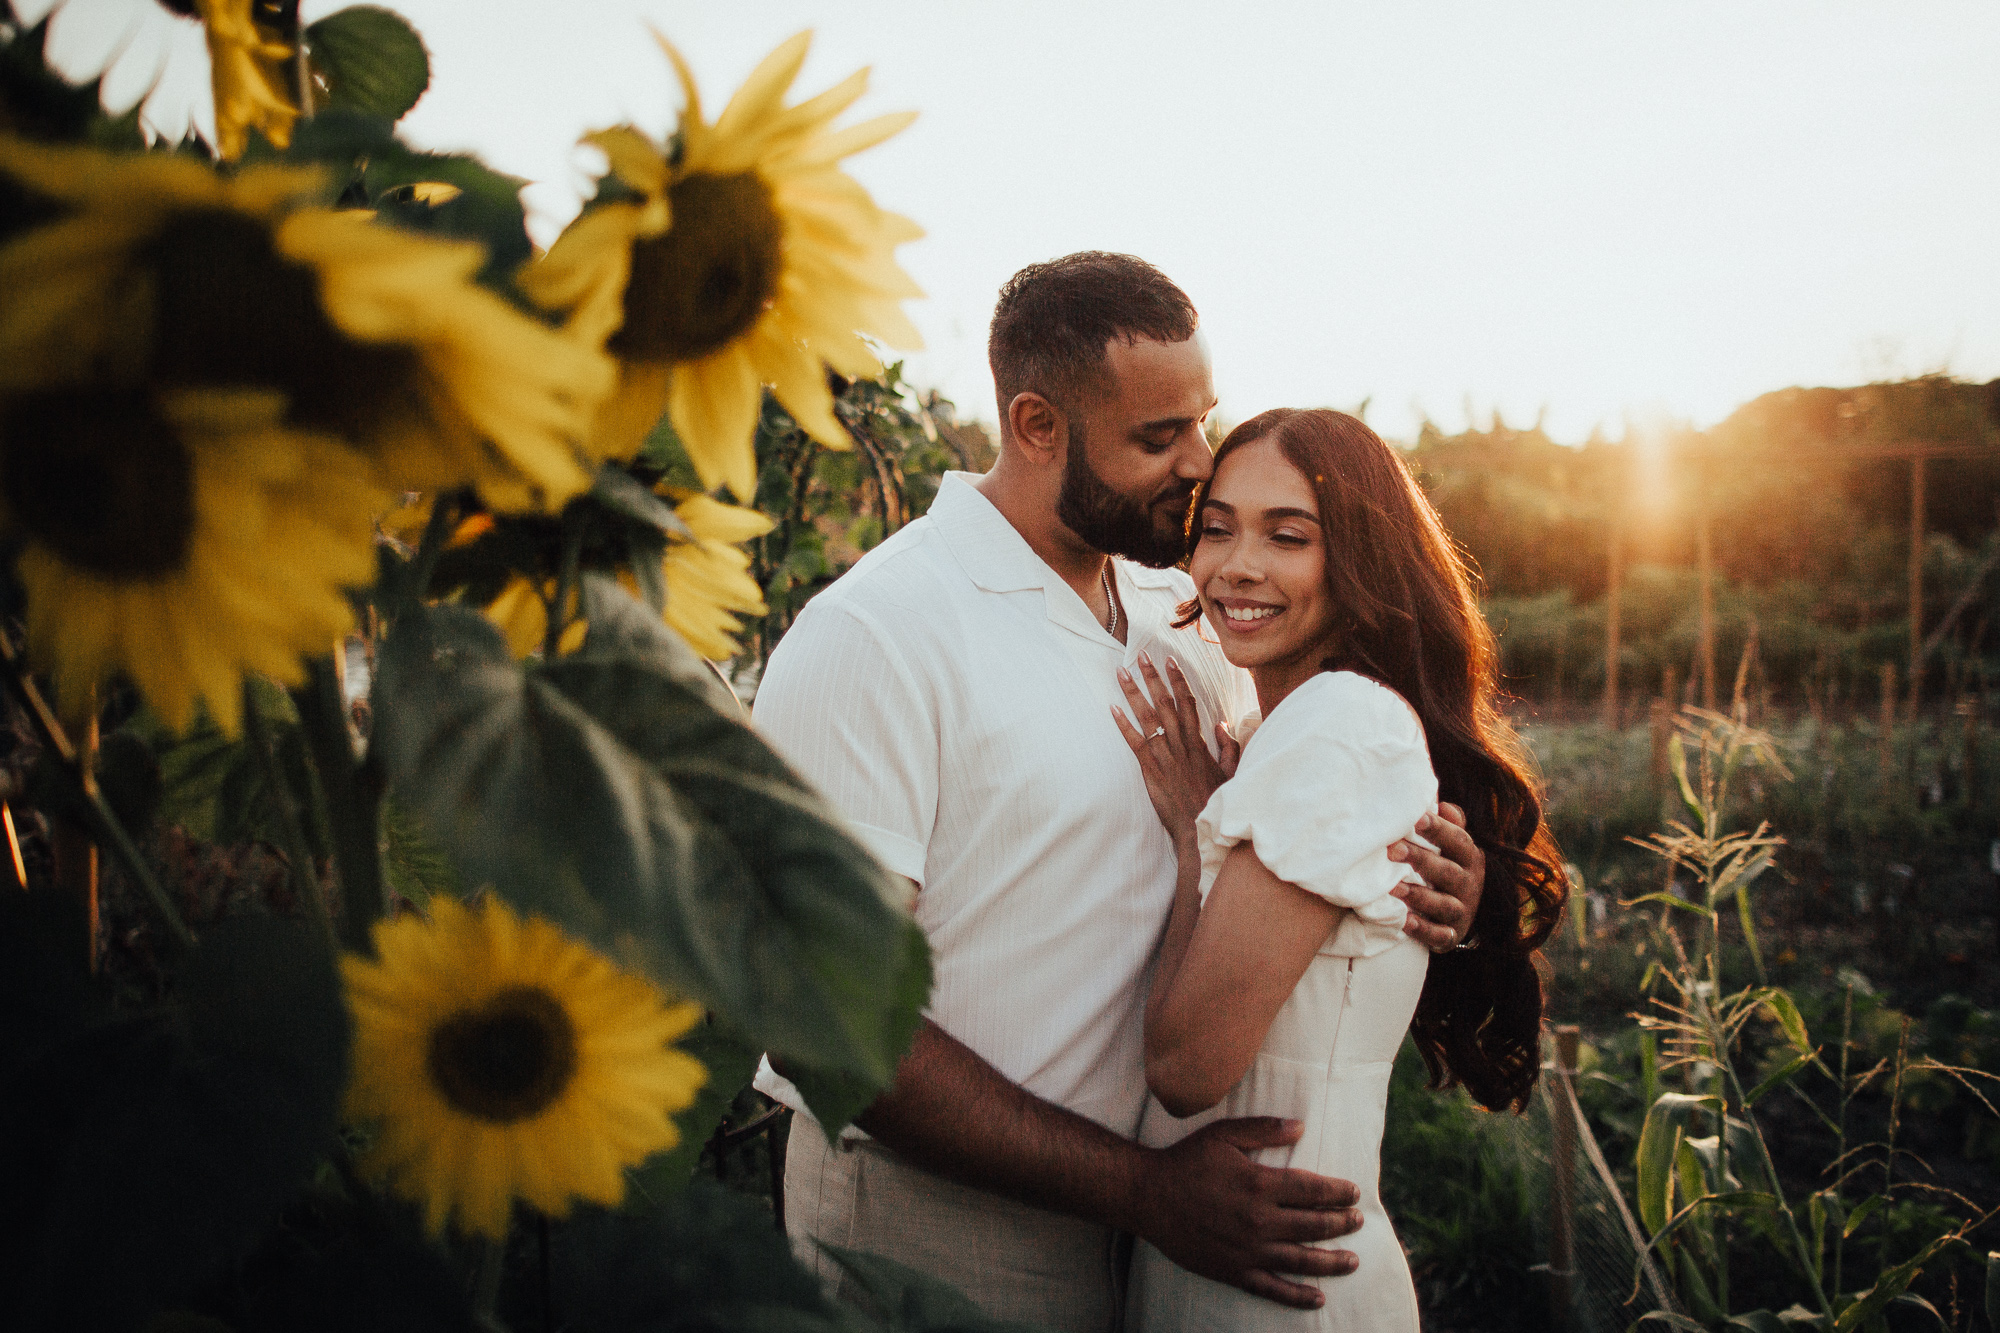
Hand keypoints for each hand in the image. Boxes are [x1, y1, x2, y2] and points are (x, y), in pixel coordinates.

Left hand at [1110, 653, 1238, 841]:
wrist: (1201, 827)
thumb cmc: (1215, 802)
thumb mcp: (1230, 771)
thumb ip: (1227, 746)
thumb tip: (1221, 724)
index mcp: (1198, 742)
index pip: (1188, 703)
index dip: (1178, 680)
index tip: (1170, 661)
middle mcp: (1181, 743)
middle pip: (1166, 702)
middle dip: (1153, 677)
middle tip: (1141, 655)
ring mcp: (1166, 755)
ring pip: (1148, 717)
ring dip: (1134, 693)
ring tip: (1121, 672)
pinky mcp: (1152, 769)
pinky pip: (1136, 742)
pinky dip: (1123, 725)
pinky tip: (1112, 708)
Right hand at [1131, 1116, 1362, 1308]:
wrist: (1148, 1196)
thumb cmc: (1186, 1161)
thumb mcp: (1223, 1135)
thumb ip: (1264, 1130)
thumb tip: (1301, 1125)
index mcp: (1259, 1184)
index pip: (1313, 1190)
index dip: (1338, 1192)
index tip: (1354, 1192)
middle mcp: (1259, 1220)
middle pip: (1314, 1225)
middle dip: (1342, 1223)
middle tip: (1358, 1221)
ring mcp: (1248, 1250)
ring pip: (1302, 1259)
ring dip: (1332, 1261)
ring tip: (1353, 1259)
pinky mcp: (1234, 1271)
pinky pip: (1273, 1289)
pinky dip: (1298, 1296)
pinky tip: (1318, 1297)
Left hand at [1388, 803, 1485, 952]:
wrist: (1458, 915)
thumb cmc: (1446, 869)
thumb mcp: (1452, 848)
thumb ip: (1449, 826)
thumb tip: (1443, 805)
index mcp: (1469, 858)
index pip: (1458, 841)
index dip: (1439, 829)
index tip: (1416, 818)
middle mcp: (1469, 884)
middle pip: (1448, 871)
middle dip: (1420, 860)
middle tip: (1392, 850)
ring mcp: (1462, 911)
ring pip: (1444, 904)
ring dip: (1419, 896)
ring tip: (1392, 887)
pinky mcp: (1451, 935)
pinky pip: (1439, 934)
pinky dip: (1423, 929)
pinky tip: (1404, 921)